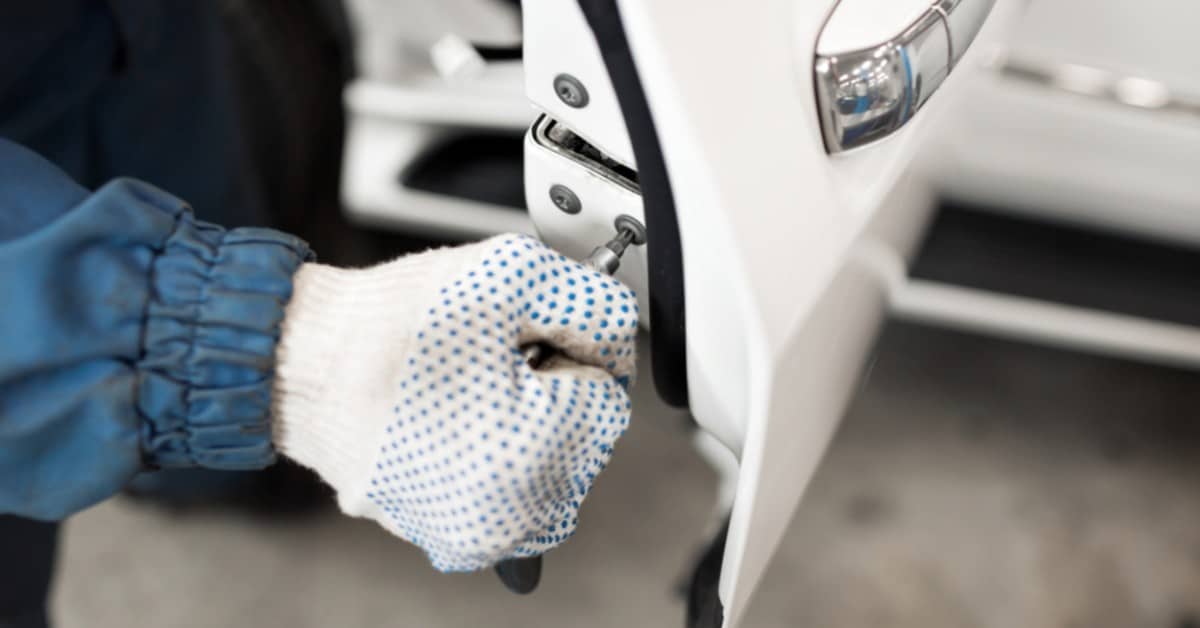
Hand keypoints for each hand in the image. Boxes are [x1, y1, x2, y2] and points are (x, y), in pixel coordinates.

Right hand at [270, 234, 637, 570]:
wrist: (298, 362)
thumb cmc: (389, 325)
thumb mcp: (511, 275)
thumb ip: (592, 302)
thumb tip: (619, 336)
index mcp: (536, 455)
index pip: (610, 391)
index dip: (566, 348)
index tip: (516, 338)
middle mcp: (510, 516)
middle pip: (582, 435)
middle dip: (548, 389)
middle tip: (483, 362)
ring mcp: (473, 533)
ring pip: (546, 463)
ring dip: (522, 423)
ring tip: (459, 392)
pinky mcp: (442, 533)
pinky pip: (500, 485)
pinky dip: (486, 450)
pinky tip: (445, 420)